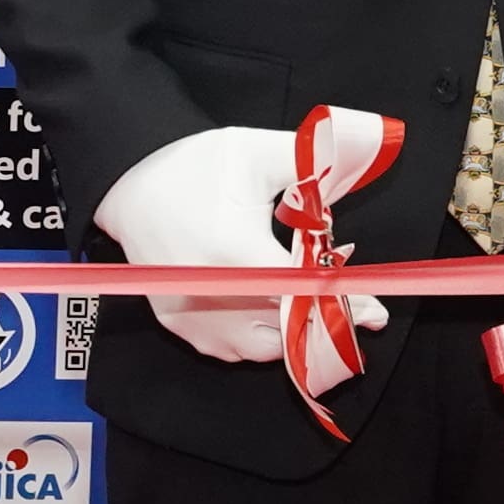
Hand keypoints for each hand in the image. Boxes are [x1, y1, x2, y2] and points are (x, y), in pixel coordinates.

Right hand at [99, 122, 384, 367]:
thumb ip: (313, 159)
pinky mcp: (180, 325)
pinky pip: (232, 352)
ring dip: (291, 334)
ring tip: (303, 303)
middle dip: (324, 321)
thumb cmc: (192, 165)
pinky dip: (257, 339)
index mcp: (236, 252)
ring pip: (264, 350)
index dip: (346, 306)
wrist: (127, 185)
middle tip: (348, 306)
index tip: (376, 313)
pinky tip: (266, 309)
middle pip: (290, 331)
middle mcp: (214, 295)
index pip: (305, 294)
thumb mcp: (255, 151)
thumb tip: (367, 158)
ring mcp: (194, 316)